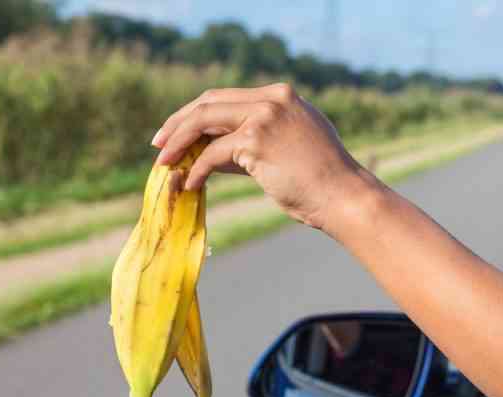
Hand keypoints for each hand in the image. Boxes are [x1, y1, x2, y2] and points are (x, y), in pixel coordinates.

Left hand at [152, 83, 379, 230]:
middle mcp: (272, 99)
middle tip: (158, 144)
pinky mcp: (256, 140)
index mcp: (281, 96)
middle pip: (209, 102)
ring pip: (204, 121)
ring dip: (178, 143)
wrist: (344, 196)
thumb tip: (209, 152)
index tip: (176, 132)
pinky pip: (212, 154)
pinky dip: (196, 169)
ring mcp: (264, 116)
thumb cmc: (320, 181)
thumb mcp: (287, 149)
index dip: (195, 114)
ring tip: (163, 163)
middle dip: (178, 123)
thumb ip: (252, 142)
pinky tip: (189, 184)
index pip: (225, 97)